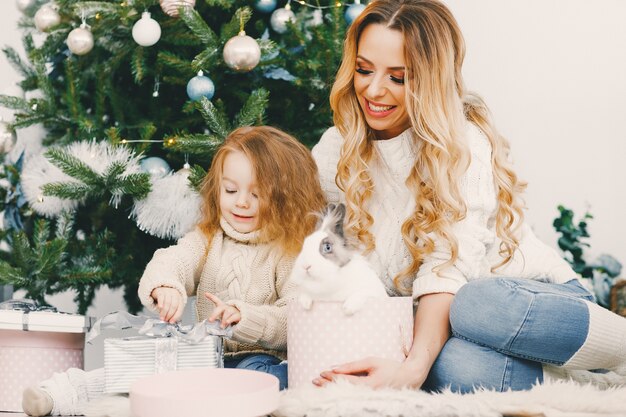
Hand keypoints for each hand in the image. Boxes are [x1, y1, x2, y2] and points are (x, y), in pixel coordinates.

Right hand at [151, 287, 183, 322]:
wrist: (161, 289)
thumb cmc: (167, 299)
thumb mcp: (172, 304)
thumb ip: (172, 311)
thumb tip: (170, 321)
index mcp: (180, 299)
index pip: (180, 308)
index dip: (176, 316)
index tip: (171, 322)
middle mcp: (175, 295)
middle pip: (174, 306)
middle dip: (169, 315)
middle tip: (165, 320)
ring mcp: (168, 292)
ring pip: (167, 303)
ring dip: (164, 312)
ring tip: (161, 317)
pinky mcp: (161, 291)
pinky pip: (161, 297)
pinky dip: (161, 303)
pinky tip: (160, 308)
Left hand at [205, 292, 240, 327]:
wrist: (240, 318)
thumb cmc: (229, 317)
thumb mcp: (222, 317)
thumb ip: (217, 319)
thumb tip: (211, 323)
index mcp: (222, 306)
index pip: (216, 300)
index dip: (211, 297)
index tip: (205, 293)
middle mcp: (227, 307)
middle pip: (220, 308)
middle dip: (214, 314)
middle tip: (210, 320)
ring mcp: (233, 310)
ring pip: (227, 313)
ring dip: (223, 320)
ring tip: (221, 327)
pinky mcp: (238, 315)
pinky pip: (233, 317)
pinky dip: (230, 319)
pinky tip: (227, 322)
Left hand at [313, 357, 427, 389]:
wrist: (409, 377)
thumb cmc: (390, 367)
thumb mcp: (371, 361)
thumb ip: (352, 365)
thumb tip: (335, 367)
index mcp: (368, 385)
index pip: (344, 381)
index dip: (331, 377)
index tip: (320, 372)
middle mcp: (368, 395)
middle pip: (342, 391)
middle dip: (327, 386)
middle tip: (314, 381)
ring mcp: (369, 400)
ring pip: (346, 397)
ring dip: (332, 391)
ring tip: (320, 387)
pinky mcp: (370, 401)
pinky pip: (353, 398)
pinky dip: (342, 395)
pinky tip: (334, 392)